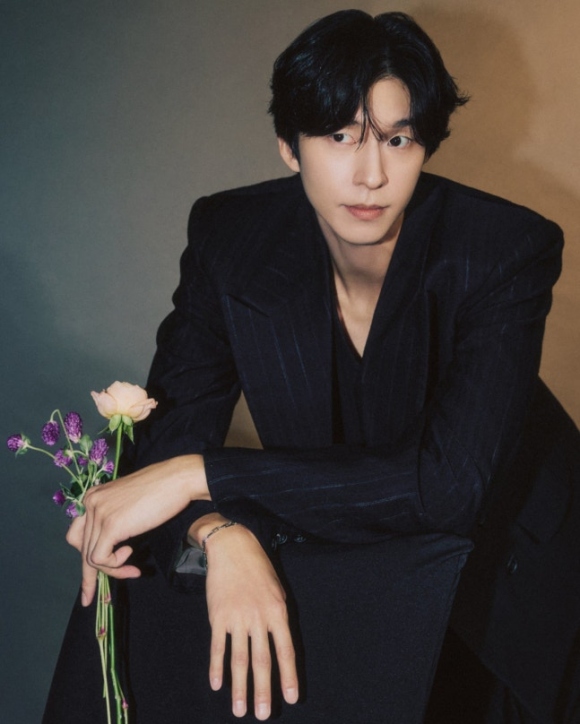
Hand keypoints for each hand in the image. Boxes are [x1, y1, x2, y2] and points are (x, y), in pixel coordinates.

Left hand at [66, 454, 208, 605]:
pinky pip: (100, 559)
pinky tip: (131, 555)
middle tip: (94, 597)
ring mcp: (99, 513)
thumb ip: (114, 520)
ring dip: (112, 569)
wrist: (178, 480)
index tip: (89, 582)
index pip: (78, 534)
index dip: (84, 558)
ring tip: (133, 569)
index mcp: (93, 496)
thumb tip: (110, 546)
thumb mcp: (129, 505)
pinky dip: (114, 566)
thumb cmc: (162, 491)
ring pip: (91, 557)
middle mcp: (90, 503)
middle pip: (81, 548)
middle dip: (90, 574)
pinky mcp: (110, 525)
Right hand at [192, 516, 298, 719]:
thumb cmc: (259, 569)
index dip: (289, 675)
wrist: (233, 547)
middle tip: (262, 715)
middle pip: (262, 660)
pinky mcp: (218, 616)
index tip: (292, 698)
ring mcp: (237, 617)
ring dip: (240, 687)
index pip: (286, 650)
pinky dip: (216, 667)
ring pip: (239, 659)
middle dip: (263, 690)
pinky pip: (218, 646)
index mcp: (278, 611)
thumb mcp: (277, 590)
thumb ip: (278, 619)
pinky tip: (217, 685)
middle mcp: (259, 617)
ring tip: (240, 710)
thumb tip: (281, 648)